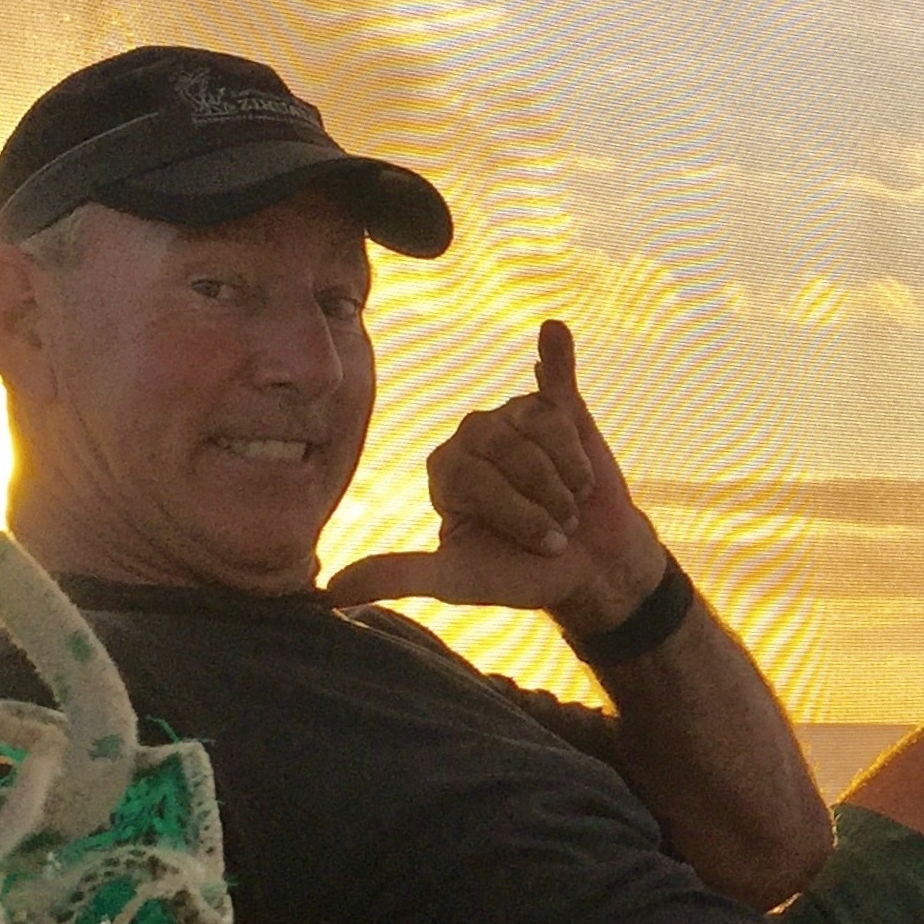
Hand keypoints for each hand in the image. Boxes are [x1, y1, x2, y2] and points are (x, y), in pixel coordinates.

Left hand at [327, 320, 668, 630]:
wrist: (592, 566)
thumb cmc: (521, 574)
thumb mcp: (459, 580)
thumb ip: (399, 576)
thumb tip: (332, 592)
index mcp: (447, 470)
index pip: (474, 475)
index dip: (518, 513)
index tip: (539, 542)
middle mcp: (476, 436)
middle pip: (507, 448)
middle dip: (544, 497)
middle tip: (558, 523)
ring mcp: (519, 419)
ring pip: (545, 427)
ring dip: (571, 474)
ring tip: (572, 497)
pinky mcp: (563, 409)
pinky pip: (558, 376)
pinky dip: (559, 355)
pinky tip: (554, 331)